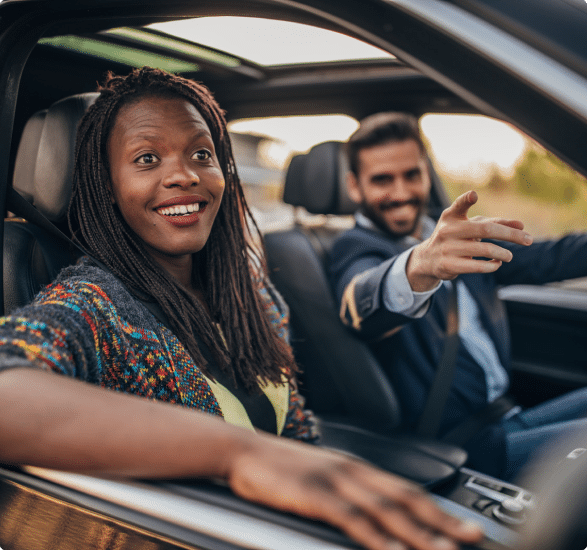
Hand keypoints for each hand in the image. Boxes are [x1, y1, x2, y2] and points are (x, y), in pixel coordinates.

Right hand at [227, 433, 483, 549]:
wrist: (243, 449)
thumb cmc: (280, 467)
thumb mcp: (320, 475)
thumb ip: (347, 491)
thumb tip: (372, 515)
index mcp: (355, 467)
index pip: (405, 488)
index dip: (436, 508)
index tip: (462, 524)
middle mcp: (352, 470)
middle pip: (405, 498)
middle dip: (441, 521)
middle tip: (472, 537)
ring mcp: (334, 480)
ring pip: (385, 509)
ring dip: (418, 532)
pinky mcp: (314, 494)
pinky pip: (351, 518)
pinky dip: (374, 536)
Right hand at [407, 190, 532, 291]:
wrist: (428, 258)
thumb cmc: (455, 237)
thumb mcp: (469, 225)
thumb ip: (494, 222)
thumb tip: (521, 225)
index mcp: (451, 216)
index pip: (458, 205)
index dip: (466, 199)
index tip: (474, 195)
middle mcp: (448, 230)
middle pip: (485, 230)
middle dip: (510, 235)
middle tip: (529, 240)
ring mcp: (448, 248)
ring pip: (485, 250)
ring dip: (503, 254)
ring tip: (509, 256)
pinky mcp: (449, 265)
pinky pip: (477, 266)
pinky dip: (492, 265)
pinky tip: (497, 264)